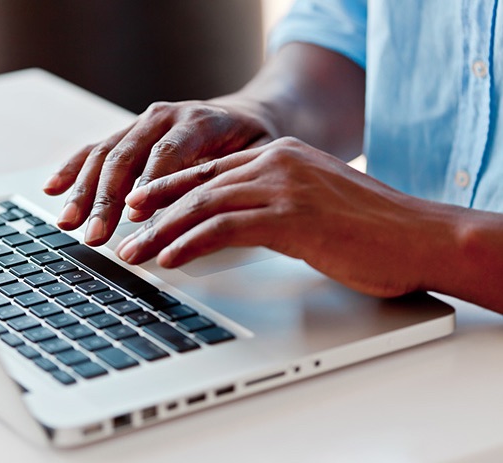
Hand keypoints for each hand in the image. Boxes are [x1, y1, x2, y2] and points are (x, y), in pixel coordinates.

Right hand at [42, 98, 273, 245]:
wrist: (248, 116)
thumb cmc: (254, 142)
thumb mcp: (255, 159)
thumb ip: (226, 181)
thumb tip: (196, 217)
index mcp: (198, 120)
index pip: (166, 153)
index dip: (148, 184)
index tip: (132, 215)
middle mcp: (165, 117)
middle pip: (126, 156)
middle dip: (105, 198)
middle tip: (94, 233)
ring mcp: (143, 123)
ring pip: (105, 154)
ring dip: (83, 190)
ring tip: (68, 221)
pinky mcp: (130, 134)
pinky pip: (95, 149)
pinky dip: (73, 168)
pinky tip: (54, 187)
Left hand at [115, 137, 440, 298]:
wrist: (418, 236)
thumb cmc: (370, 227)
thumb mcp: (313, 203)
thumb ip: (273, 204)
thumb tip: (234, 224)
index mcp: (280, 155)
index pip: (209, 170)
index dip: (169, 188)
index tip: (140, 204)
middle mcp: (276, 163)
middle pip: (197, 186)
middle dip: (155, 212)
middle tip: (124, 232)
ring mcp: (283, 186)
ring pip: (203, 205)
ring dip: (162, 232)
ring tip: (134, 253)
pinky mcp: (290, 217)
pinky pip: (225, 228)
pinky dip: (191, 243)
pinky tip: (170, 258)